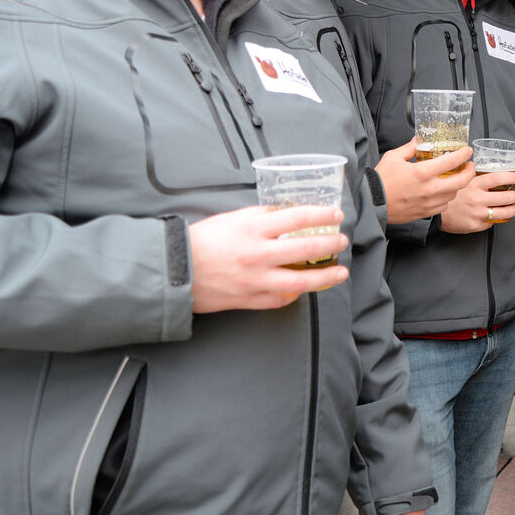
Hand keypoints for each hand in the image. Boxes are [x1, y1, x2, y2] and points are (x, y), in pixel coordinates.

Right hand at [188, 205, 348, 312]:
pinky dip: (295, 294)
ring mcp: (254, 281)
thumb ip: (260, 216)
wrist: (173, 271)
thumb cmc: (201, 241)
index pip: (297, 218)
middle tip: (341, 241)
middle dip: (330, 244)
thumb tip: (286, 214)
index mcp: (252, 230)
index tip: (336, 215)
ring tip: (340, 271)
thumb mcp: (231, 219)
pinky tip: (305, 288)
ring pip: (300, 281)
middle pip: (306, 249)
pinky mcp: (248, 300)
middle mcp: (257, 256)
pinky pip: (280, 299)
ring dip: (325, 277)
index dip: (321, 216)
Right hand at [376, 138, 474, 221]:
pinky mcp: (426, 212)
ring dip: (458, 184)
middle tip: (469, 165)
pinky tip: (443, 191)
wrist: (372, 204)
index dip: (464, 154)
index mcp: (422, 172)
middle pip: (462, 181)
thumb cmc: (381, 180)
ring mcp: (429, 202)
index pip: (452, 161)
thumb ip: (410, 148)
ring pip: (454, 193)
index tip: (468, 150)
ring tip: (456, 177)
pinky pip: (444, 204)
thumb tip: (420, 139)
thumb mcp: (393, 157)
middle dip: (470, 171)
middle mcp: (429, 189)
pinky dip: (447, 197)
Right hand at [438, 172, 514, 233]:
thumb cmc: (448, 196)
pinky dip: (496, 219)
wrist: (436, 214)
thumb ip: (471, 176)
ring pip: (503, 213)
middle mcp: (477, 199)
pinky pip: (491, 223)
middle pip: (504, 197)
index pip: (497, 178)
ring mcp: (477, 213)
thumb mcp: (459, 181)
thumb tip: (481, 166)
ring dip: (513, 209)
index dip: (511, 177)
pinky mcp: (475, 225)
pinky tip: (498, 216)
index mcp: (473, 185)